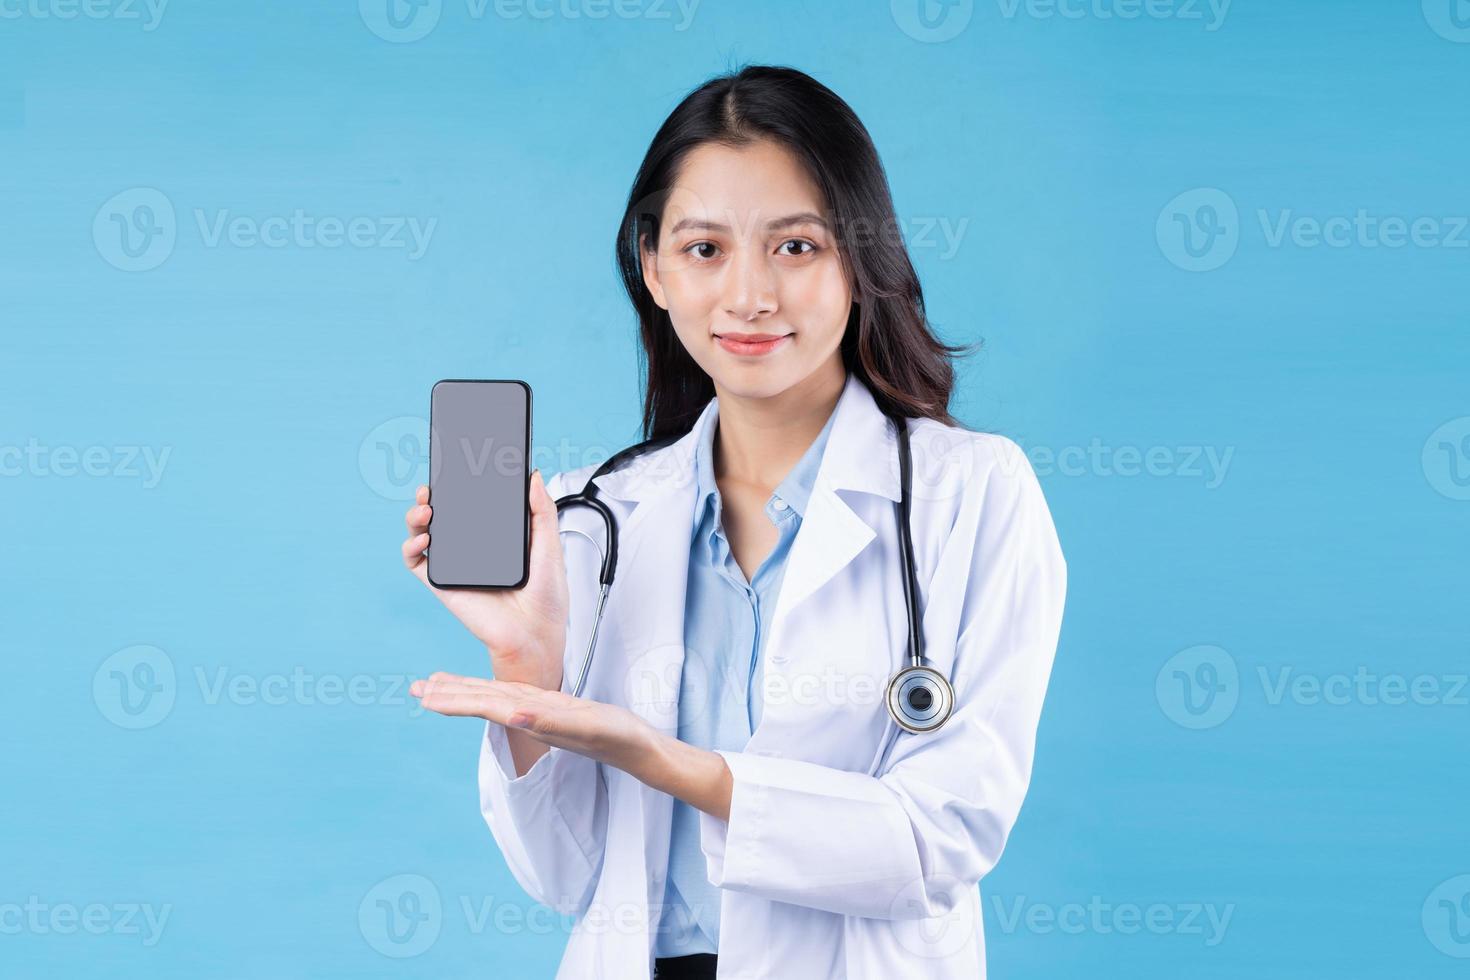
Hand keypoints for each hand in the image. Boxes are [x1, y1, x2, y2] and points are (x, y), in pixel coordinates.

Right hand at [401, 471, 567, 689]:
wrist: (535, 634)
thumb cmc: (546, 597)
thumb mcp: (549, 546)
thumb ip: (542, 510)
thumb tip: (534, 475)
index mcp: (496, 536)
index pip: (472, 503)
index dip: (460, 484)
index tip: (458, 463)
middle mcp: (471, 547)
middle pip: (443, 513)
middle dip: (432, 493)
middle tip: (434, 483)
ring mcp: (455, 564)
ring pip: (423, 532)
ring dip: (416, 514)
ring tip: (427, 506)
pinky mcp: (442, 583)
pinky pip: (416, 561)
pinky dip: (411, 546)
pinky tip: (424, 538)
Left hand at [410, 672, 656, 773]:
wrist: (639, 750)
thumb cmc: (617, 738)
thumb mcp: (586, 726)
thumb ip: (550, 723)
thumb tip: (513, 716)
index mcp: (532, 718)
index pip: (485, 705)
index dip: (455, 699)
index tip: (425, 695)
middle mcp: (531, 716)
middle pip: (482, 702)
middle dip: (449, 695)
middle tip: (415, 689)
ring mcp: (540, 713)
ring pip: (495, 698)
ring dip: (466, 692)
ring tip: (439, 686)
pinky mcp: (553, 708)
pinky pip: (515, 696)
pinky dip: (494, 691)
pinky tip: (487, 694)